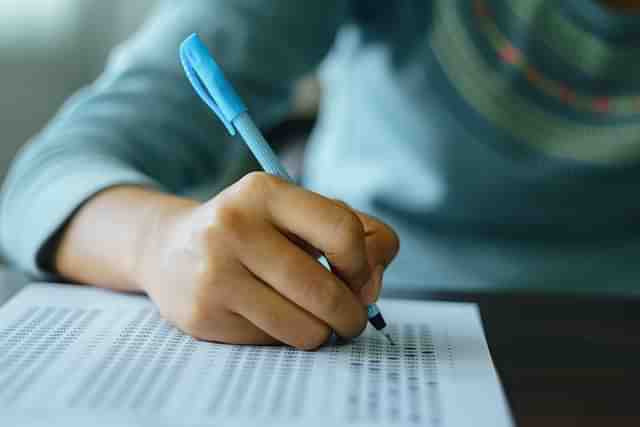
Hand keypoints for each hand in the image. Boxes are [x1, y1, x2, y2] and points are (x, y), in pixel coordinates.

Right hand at [137, 172, 398, 348]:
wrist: (170, 249)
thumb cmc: (254, 232)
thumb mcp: (298, 214)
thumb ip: (356, 234)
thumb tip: (371, 287)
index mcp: (264, 191)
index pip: (342, 230)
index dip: (364, 264)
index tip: (360, 279)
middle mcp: (233, 226)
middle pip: (325, 290)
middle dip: (352, 315)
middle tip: (352, 319)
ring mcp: (214, 273)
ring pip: (303, 327)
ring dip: (323, 333)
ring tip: (318, 323)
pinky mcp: (203, 314)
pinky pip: (272, 342)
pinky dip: (287, 338)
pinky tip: (273, 319)